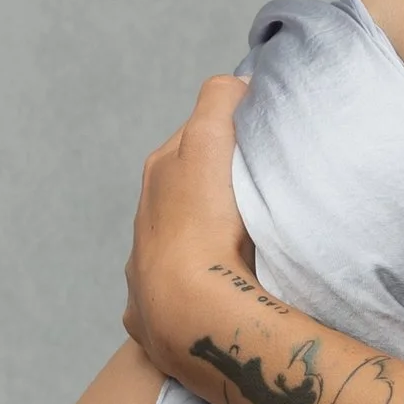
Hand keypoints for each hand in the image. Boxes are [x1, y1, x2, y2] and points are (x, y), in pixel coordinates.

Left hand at [124, 74, 253, 379]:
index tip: (259, 149)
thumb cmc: (203, 223)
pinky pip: (177, 298)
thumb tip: (234, 84)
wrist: (188, 311)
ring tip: (246, 251)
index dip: (228, 138)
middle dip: (216, 192)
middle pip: (186, 192)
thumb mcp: (209, 142)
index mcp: (159, 174)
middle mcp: (143, 220)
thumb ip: (219, 101)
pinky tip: (218, 297)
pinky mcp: (151, 318)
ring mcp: (144, 273)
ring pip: (181, 245)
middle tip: (259, 200)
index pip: (195, 139)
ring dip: (207, 243)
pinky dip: (195, 293)